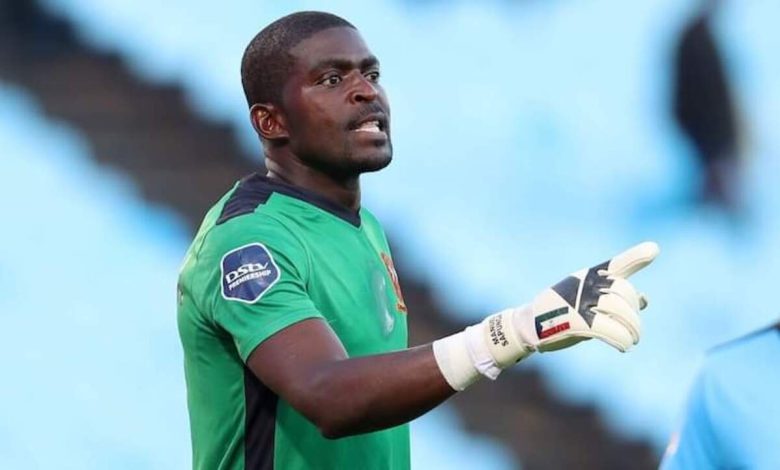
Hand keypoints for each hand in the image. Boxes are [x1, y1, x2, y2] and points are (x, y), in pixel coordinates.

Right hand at [484, 242, 659, 366]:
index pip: (615, 265)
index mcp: (588, 277)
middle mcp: (585, 286)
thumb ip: (616, 297)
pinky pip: (609, 329)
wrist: (529, 324)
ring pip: (620, 311)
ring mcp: (580, 302)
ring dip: (633, 329)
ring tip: (633, 339)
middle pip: (624, 292)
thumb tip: (646, 299)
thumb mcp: (588, 299)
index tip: (654, 250)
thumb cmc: (562, 312)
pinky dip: (622, 339)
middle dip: (634, 312)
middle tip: (634, 329)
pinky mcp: (577, 322)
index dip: (636, 257)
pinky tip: (624, 346)